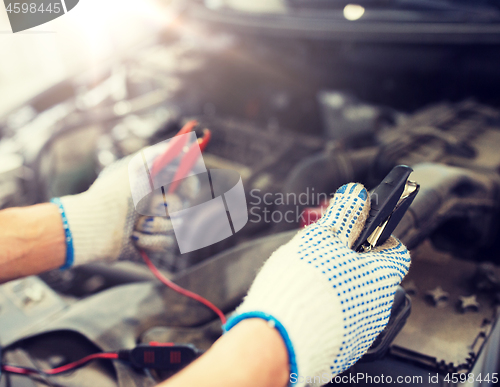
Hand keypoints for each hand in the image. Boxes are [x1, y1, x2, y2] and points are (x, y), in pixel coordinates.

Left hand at [54, 127, 200, 266]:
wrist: (95, 226)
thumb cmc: (113, 194)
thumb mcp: (134, 167)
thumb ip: (157, 154)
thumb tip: (178, 146)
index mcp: (156, 184)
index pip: (187, 182)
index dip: (189, 184)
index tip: (185, 187)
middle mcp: (158, 203)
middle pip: (183, 205)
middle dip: (167, 207)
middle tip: (148, 207)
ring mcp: (158, 225)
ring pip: (177, 226)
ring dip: (155, 224)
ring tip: (135, 225)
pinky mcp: (154, 244)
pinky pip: (167, 243)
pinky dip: (150, 240)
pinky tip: (133, 237)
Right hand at [225, 183, 410, 385]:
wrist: (276, 340)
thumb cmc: (300, 287)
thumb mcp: (320, 238)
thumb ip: (343, 215)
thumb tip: (357, 194)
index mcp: (380, 277)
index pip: (396, 252)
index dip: (378, 239)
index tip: (358, 234)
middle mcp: (378, 308)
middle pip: (371, 277)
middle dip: (349, 264)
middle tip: (321, 258)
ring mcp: (361, 333)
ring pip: (354, 301)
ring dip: (337, 289)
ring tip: (307, 284)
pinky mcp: (343, 352)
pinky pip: (339, 325)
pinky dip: (326, 315)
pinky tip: (303, 308)